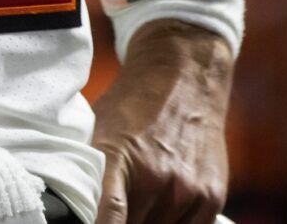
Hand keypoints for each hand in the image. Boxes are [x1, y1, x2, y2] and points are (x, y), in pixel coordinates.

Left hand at [91, 20, 232, 223]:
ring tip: (140, 198)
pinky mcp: (211, 198)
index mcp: (117, 157)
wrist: (184, 77)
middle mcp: (156, 177)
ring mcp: (187, 190)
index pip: (107, 217)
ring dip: (146, 222)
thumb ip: (89, 175)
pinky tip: (163, 204)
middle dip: (118, 222)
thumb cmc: (133, 106)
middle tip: (113, 207)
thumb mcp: (97, 130)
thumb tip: (75, 210)